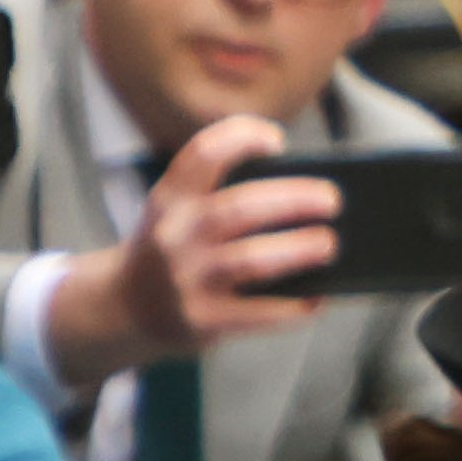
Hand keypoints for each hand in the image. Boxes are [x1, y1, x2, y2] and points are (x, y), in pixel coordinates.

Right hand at [46, 117, 334, 381]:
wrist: (128, 309)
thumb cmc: (176, 252)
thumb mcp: (178, 214)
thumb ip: (223, 199)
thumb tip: (309, 201)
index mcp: (170, 198)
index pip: (203, 155)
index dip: (241, 139)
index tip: (277, 140)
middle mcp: (175, 235)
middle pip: (241, 208)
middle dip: (293, 199)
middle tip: (333, 200)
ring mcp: (187, 280)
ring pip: (253, 261)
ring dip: (299, 250)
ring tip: (330, 243)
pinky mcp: (203, 321)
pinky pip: (260, 314)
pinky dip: (295, 306)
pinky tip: (318, 298)